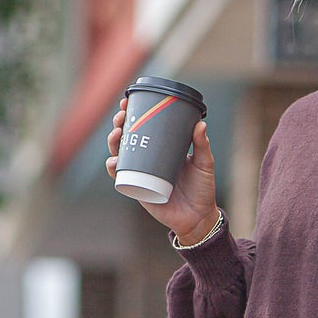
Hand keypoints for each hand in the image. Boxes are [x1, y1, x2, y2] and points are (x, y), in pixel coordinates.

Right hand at [106, 98, 219, 243]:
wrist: (199, 217)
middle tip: (121, 116)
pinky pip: (120, 178)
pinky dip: (114, 168)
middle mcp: (148, 160)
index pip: (144, 128)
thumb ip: (201, 145)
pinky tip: (114, 162)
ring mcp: (141, 174)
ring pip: (119, 155)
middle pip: (127, 138)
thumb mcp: (204, 164)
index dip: (132, 114)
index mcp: (162, 149)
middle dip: (119, 125)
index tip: (127, 101)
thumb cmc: (202, 189)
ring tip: (117, 134)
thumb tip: (200, 124)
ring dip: (113, 143)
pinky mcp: (138, 189)